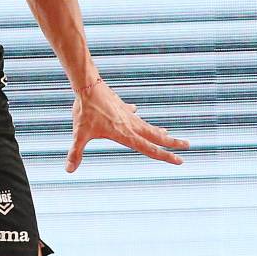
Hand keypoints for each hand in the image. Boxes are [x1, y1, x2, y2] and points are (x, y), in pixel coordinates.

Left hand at [67, 77, 187, 171]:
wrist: (88, 85)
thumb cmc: (85, 110)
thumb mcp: (80, 134)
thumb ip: (75, 152)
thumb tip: (68, 170)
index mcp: (125, 135)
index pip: (150, 149)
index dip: (165, 157)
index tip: (180, 160)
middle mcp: (131, 125)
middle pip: (156, 136)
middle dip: (172, 143)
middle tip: (187, 145)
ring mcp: (127, 115)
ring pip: (147, 125)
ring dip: (157, 130)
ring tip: (167, 133)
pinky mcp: (120, 106)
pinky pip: (132, 113)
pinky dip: (136, 115)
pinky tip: (136, 110)